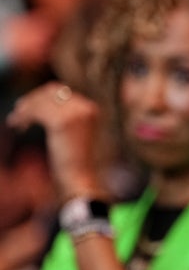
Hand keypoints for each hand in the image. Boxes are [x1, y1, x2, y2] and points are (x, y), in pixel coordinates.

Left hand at [6, 82, 108, 200]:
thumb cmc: (75, 161)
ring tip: (16, 122)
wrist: (80, 178)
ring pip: (41, 101)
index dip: (42, 98)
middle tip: (18, 114)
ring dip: (25, 109)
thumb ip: (64, 116)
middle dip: (32, 100)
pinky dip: (23, 117)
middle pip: (51, 92)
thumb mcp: (73, 132)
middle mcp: (85, 107)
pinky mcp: (61, 122)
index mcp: (91, 109)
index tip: (27, 109)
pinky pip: (35, 112)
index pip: (62, 92)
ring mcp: (75, 114)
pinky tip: (17, 126)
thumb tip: (41, 99)